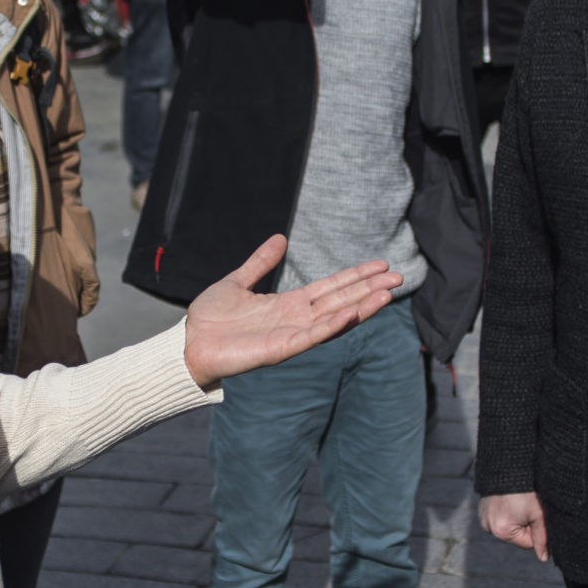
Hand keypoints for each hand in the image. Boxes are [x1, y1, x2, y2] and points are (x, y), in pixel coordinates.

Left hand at [181, 235, 400, 389]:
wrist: (188, 344)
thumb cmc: (209, 318)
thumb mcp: (237, 281)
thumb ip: (259, 263)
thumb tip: (279, 238)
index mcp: (288, 304)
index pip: (331, 287)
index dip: (355, 276)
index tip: (380, 265)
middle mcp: (296, 319)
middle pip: (341, 300)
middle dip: (369, 289)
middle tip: (399, 276)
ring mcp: (291, 335)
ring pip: (334, 319)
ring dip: (361, 307)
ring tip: (387, 294)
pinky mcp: (280, 349)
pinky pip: (312, 336)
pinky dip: (332, 325)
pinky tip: (351, 312)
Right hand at [479, 491, 548, 562]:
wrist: (510, 464)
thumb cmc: (528, 490)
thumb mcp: (539, 514)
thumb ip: (542, 538)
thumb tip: (544, 558)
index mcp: (501, 531)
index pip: (527, 543)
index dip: (535, 530)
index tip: (535, 513)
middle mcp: (488, 527)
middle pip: (516, 535)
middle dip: (525, 523)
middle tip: (527, 505)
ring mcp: (483, 517)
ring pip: (508, 526)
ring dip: (516, 517)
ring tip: (518, 501)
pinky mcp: (482, 508)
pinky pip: (499, 517)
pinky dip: (507, 511)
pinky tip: (510, 499)